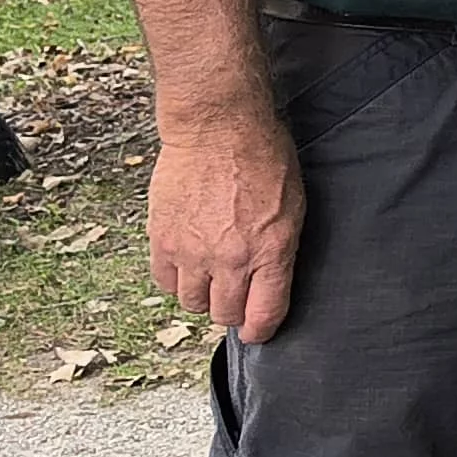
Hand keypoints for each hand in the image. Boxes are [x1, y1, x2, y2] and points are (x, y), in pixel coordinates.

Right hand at [149, 101, 306, 345]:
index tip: (258, 331)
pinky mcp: (163, 239)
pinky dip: (176, 279)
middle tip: (235, 296)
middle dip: (233, 310)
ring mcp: (193, 251)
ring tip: (211, 275)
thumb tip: (271, 282)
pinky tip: (187, 263)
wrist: (217, 125)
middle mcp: (231, 258)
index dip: (261, 330)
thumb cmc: (262, 155)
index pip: (264, 315)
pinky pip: (165, 281)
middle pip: (226, 314)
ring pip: (193, 303)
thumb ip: (281, 250)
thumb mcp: (293, 206)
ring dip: (203, 295)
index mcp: (270, 250)